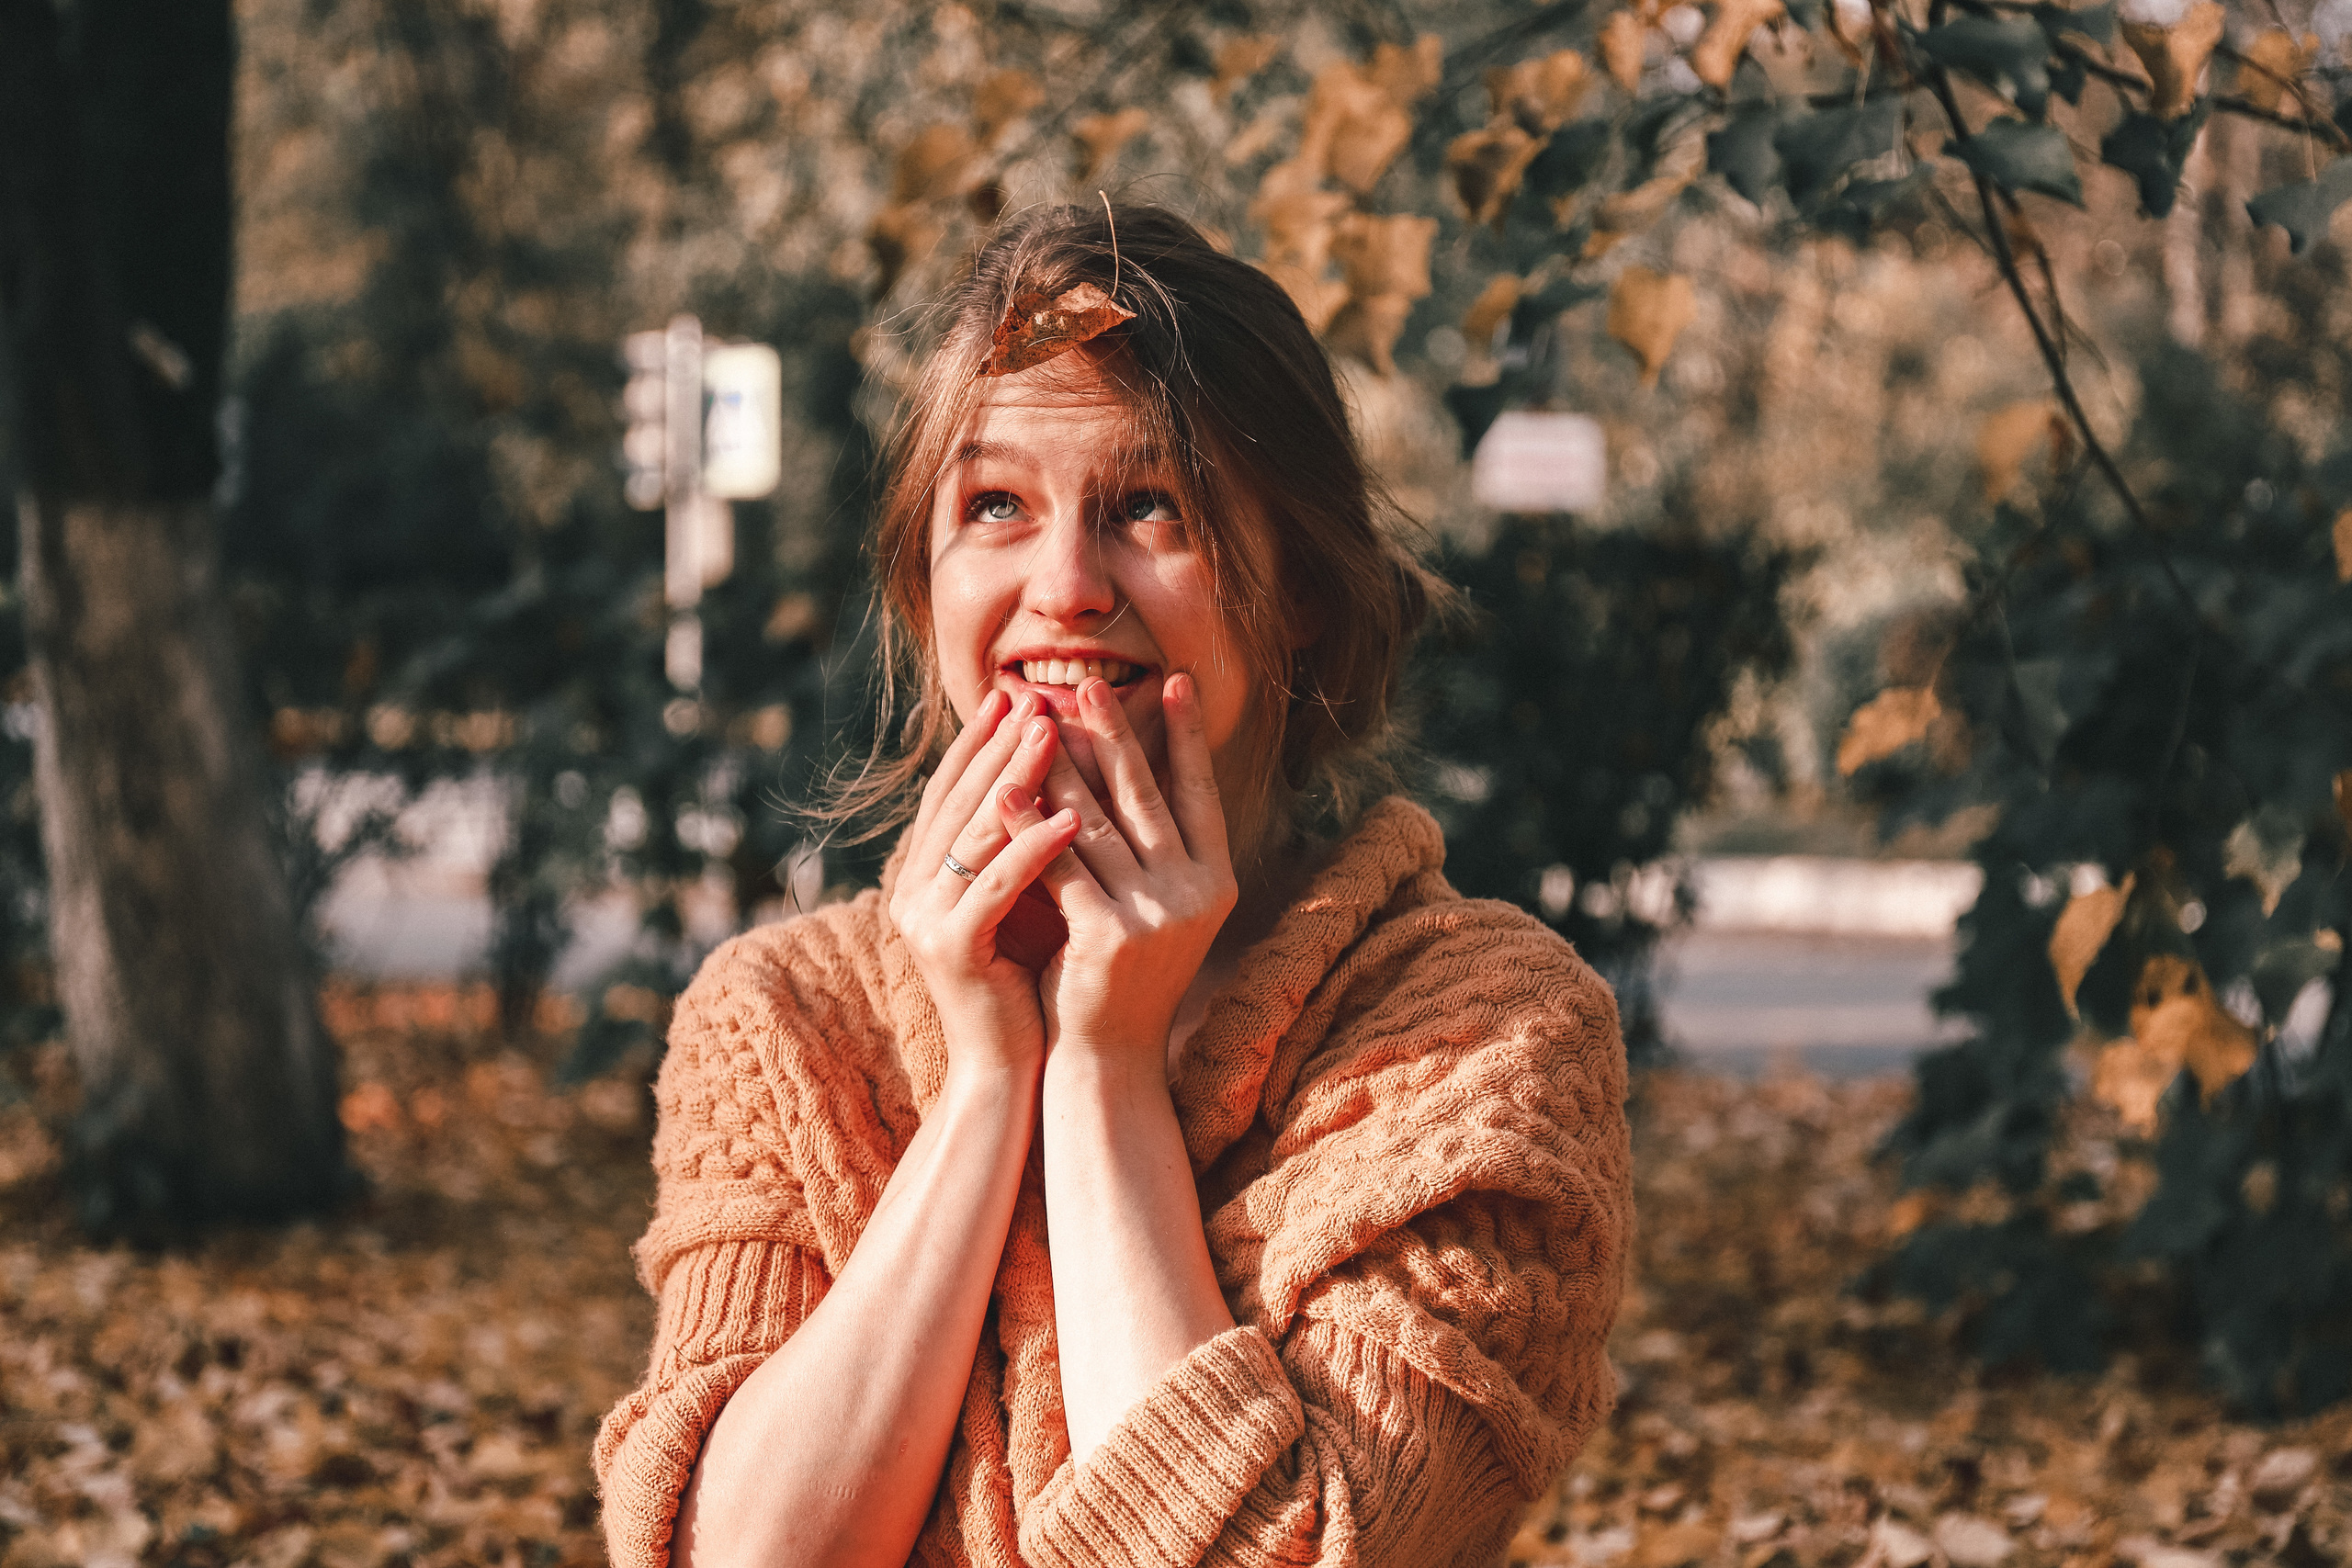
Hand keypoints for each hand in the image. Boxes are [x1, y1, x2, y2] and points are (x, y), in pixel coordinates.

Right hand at [887, 689, 1081, 1072]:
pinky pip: (996, 885)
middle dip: (999, 745)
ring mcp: (924, 918)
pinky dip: (1032, 848)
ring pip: (975, 832)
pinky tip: (1071, 819)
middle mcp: (912, 889)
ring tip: (1056, 733)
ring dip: (1018, 778)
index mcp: (923, 873)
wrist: (1010, 1065)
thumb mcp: (1025, 895)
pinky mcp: (950, 948)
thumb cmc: (1027, 977)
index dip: (979, 742)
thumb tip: (1057, 773)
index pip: (951, 792)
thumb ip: (1022, 841)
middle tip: (1036, 696)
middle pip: (960, 800)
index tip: (1014, 695)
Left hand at [1032, 672, 1237, 1064]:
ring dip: (1061, 766)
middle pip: (1148, 797)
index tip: (1176, 680)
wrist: (1108, 1057)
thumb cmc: (1122, 973)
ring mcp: (1157, 916)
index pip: (1201, 792)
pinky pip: (1060, 866)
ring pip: (1097, 824)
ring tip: (1037, 719)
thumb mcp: (1152, 903)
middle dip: (1116, 733)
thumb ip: (1149, 843)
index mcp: (1217, 881)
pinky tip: (1002, 791)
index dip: (1187, 736)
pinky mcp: (1109, 936)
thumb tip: (1124, 756)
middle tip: (1090, 682)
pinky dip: (1028, 825)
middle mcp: (1197, 894)